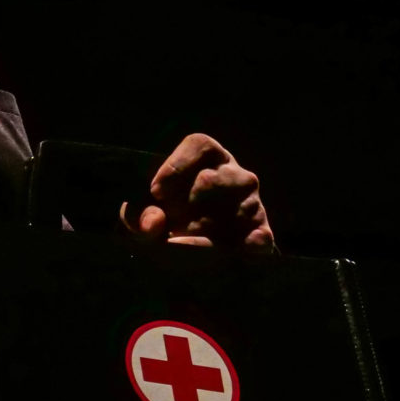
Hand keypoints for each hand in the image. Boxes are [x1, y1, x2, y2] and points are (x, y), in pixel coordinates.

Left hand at [124, 133, 274, 250]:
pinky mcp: (261, 233)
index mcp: (206, 159)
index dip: (176, 166)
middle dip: (185, 205)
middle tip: (166, 228)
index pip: (199, 146)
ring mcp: (251, 203)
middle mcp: (234, 175)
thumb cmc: (164, 218)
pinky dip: (248, 247)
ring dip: (206, 233)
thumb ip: (139, 215)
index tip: (155, 192)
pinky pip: (260, 237)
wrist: (191, 254)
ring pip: (237, 208)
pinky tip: (230, 254)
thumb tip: (152, 224)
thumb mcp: (142, 214)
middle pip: (213, 179)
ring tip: (183, 248)